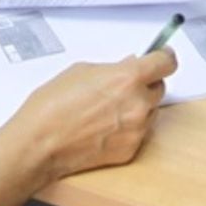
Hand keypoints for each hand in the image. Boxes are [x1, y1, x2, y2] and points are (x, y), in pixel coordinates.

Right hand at [0, 49, 177, 187]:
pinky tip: (103, 127)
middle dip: (145, 84)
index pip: (166, 63)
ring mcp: (137, 130)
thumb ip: (113, 68)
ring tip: (106, 110)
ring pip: (149, 112)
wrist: (40, 143)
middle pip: (159, 88)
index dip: (165, 57)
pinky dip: (127, 129)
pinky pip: (138, 133)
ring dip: (137, 108)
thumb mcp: (82, 71)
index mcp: (129, 78)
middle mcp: (138, 104)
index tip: (163, 56)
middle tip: (123, 86)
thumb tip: (129, 67)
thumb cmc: (52, 107)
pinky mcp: (131, 150)